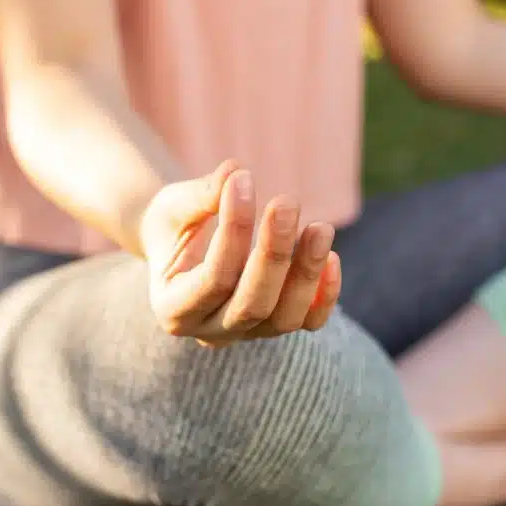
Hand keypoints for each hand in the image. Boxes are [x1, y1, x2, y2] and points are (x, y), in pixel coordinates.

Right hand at [139, 160, 341, 347]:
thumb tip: (234, 172)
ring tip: (320, 227)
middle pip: (252, 305)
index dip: (234, 232)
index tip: (244, 180)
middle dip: (275, 254)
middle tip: (287, 203)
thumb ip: (200, 195)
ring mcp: (244, 333)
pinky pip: (309, 322)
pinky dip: (325, 296)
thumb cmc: (172, 226)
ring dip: (307, 272)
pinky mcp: (274, 326)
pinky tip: (333, 258)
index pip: (213, 279)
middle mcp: (208, 331)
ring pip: (285, 318)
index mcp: (172, 309)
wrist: (178, 248)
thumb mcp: (174, 208)